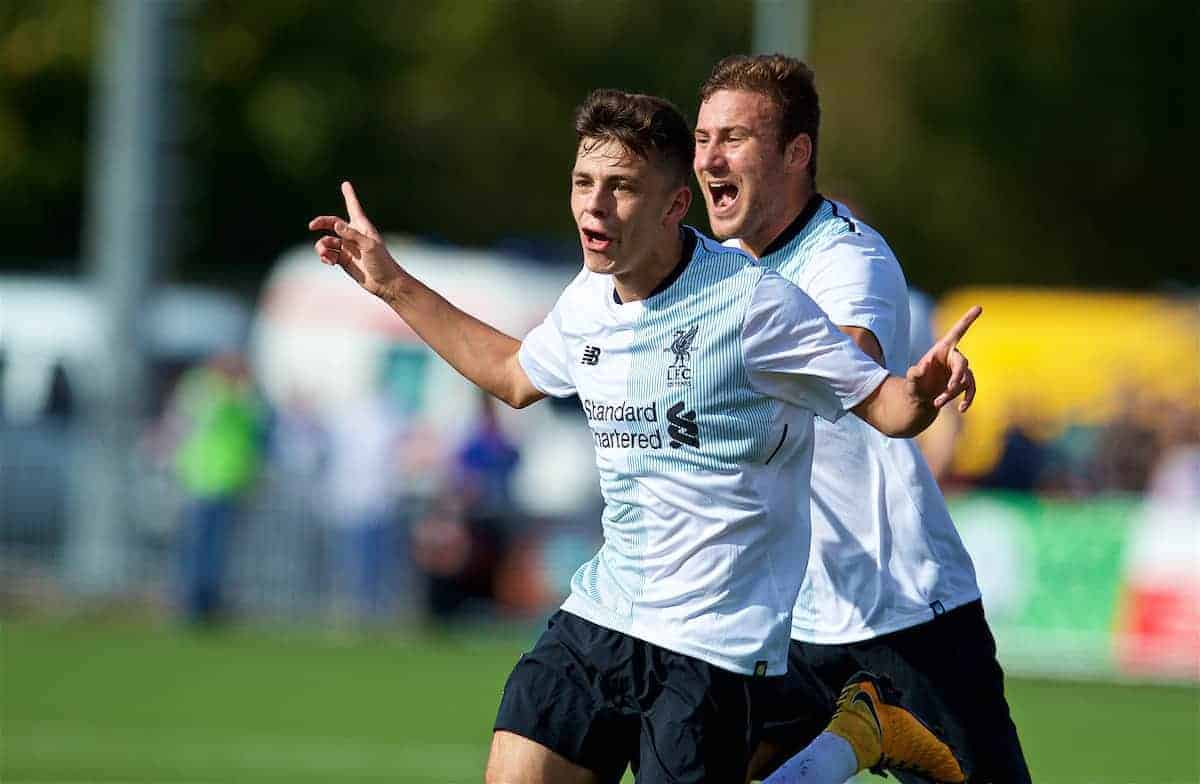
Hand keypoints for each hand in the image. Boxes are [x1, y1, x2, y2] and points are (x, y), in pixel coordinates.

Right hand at [308, 181, 401, 296]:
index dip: (349, 196)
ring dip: (322, 246)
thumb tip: (336, 225)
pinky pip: (329, 254)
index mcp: (362, 227)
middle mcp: (353, 236)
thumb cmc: (382, 262)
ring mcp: (348, 248)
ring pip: (327, 241)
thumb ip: (352, 235)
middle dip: (321, 223)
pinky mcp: (344, 260)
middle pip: (333, 224)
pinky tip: (328, 262)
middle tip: (311, 226)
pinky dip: (325, 257)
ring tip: (325, 255)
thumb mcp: (369, 246)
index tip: (345, 184)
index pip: (354, 207)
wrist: (385, 284)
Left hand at [906, 306, 980, 411]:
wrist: (919, 400)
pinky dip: (967, 399)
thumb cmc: (914, 386)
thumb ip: (913, 375)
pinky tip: (961, 409)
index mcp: (941, 349)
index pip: (957, 332)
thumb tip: (918, 370)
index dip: (968, 319)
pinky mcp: (964, 383)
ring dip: (954, 392)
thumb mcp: (910, 382)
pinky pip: (970, 390)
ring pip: (966, 380)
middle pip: (963, 363)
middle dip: (957, 376)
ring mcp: (960, 371)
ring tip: (937, 402)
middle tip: (949, 388)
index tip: (979, 307)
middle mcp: (953, 357)